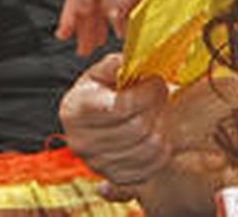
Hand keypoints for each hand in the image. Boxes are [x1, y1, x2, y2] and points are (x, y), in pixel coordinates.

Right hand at [60, 53, 171, 194]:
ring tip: (158, 113)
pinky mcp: (117, 177)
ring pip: (150, 147)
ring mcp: (98, 163)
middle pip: (138, 128)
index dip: (146, 93)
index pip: (120, 107)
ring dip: (162, 126)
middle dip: (157, 107)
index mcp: (74, 110)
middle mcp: (81, 140)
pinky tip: (155, 133)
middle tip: (161, 94)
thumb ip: (114, 65)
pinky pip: (154, 165)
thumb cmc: (99, 95)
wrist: (94, 126)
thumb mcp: (99, 74)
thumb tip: (129, 61)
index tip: (155, 81)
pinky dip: (163, 149)